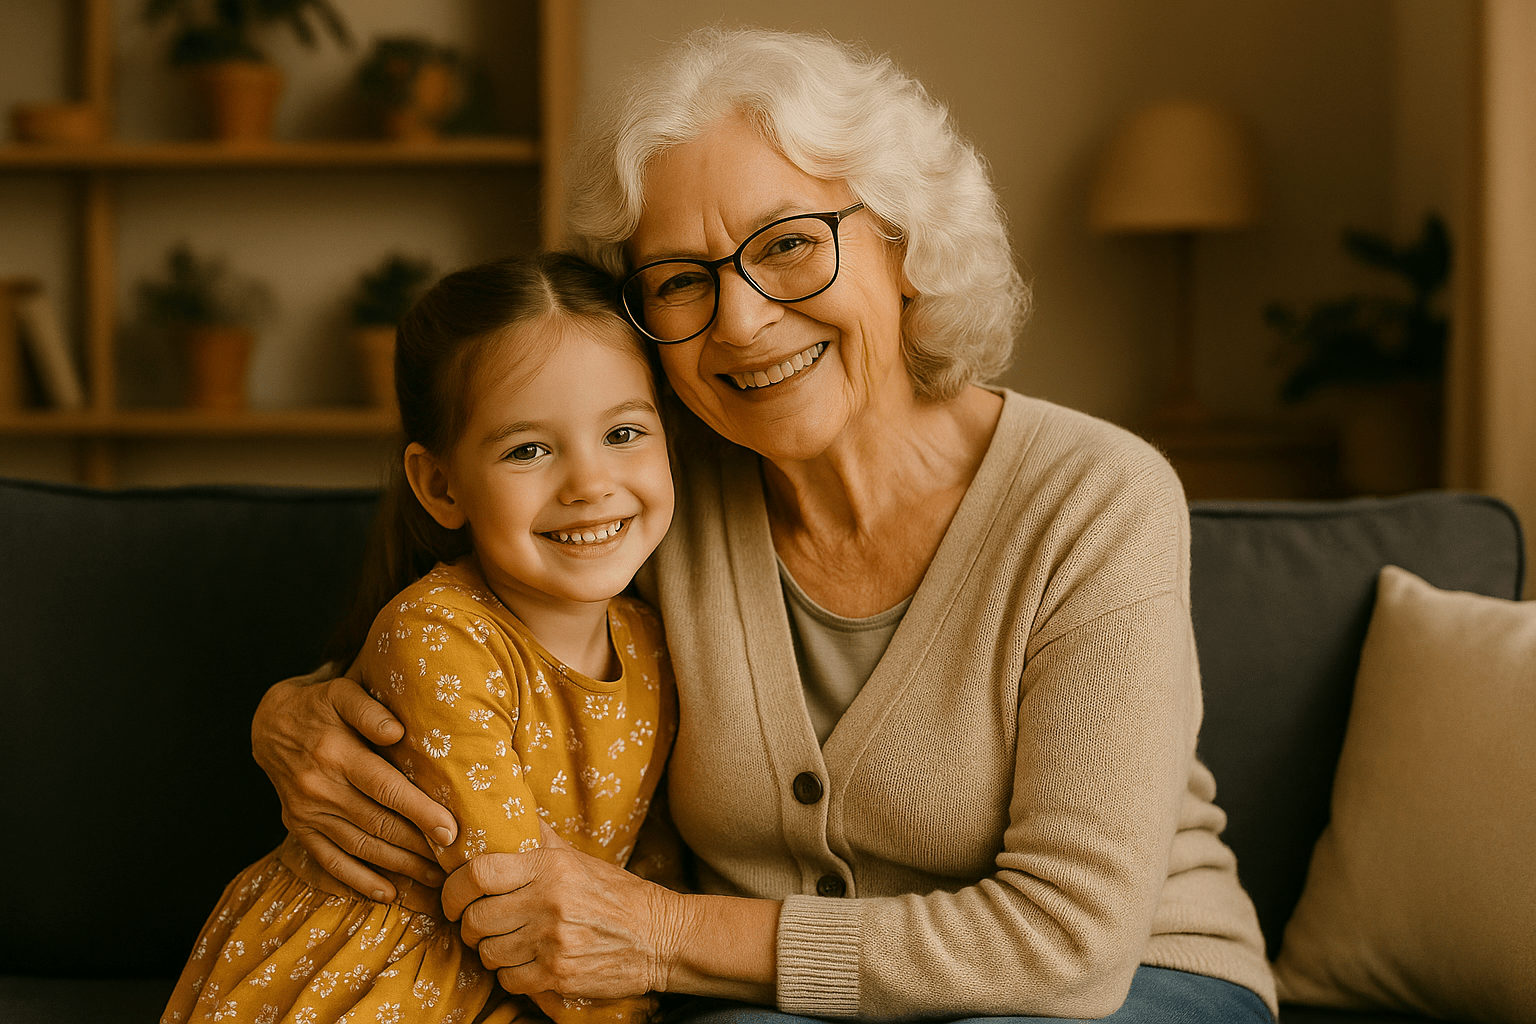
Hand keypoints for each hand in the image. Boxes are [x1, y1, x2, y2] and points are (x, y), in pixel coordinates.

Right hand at [251, 669, 458, 899]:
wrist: (268, 724)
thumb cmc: (320, 705)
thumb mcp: (342, 692)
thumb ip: (369, 711)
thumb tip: (397, 732)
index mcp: (336, 753)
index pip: (385, 788)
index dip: (419, 812)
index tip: (450, 832)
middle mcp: (319, 788)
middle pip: (377, 824)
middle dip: (419, 847)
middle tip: (456, 863)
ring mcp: (307, 813)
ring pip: (359, 847)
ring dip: (398, 868)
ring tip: (435, 880)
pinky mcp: (299, 828)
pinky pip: (329, 861)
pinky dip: (358, 881)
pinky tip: (388, 894)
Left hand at [442, 822, 687, 999]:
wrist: (660, 936)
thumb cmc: (616, 894)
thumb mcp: (578, 858)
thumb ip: (539, 840)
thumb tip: (506, 810)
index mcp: (550, 868)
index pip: (478, 872)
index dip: (453, 888)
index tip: (453, 898)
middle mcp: (548, 903)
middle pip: (476, 918)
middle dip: (470, 925)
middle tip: (480, 924)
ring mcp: (553, 943)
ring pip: (488, 953)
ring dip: (491, 951)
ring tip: (508, 943)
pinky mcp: (559, 975)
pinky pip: (509, 980)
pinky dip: (511, 975)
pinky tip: (525, 963)